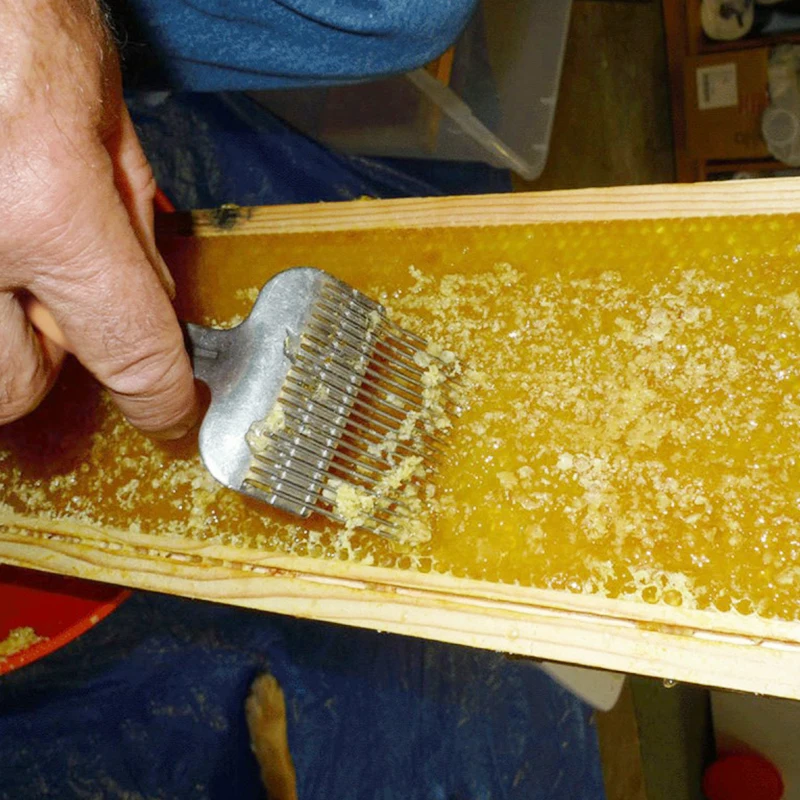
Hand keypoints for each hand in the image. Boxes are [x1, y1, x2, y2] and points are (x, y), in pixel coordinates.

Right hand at [0, 0, 197, 436]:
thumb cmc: (4, 1)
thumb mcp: (93, 96)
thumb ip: (125, 212)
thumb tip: (155, 297)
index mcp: (38, 198)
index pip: (130, 349)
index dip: (161, 397)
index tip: (170, 411)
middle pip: (12, 389)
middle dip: (47, 356)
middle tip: (54, 300)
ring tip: (5, 249)